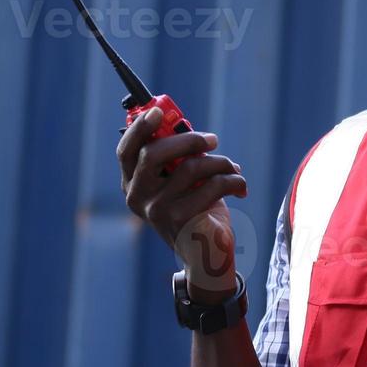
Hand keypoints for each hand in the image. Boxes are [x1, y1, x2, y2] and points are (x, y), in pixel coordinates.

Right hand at [117, 107, 247, 296]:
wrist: (208, 255)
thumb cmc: (197, 209)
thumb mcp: (183, 180)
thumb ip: (177, 156)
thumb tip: (183, 124)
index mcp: (133, 184)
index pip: (126, 151)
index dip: (139, 128)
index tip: (157, 111)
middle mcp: (137, 198)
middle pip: (154, 154)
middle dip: (189, 139)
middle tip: (213, 139)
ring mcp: (157, 211)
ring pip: (191, 167)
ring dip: (220, 162)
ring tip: (233, 169)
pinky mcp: (181, 221)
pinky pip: (212, 185)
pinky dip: (233, 180)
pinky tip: (240, 186)